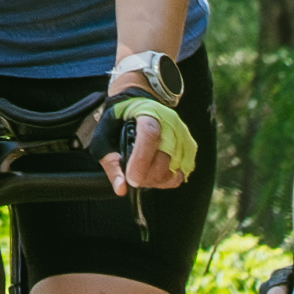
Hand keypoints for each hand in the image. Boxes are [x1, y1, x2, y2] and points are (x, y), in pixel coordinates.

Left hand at [92, 80, 201, 196]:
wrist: (136, 105)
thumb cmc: (119, 123)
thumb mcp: (105, 139)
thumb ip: (112, 164)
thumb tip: (121, 188)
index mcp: (148, 114)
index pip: (150, 135)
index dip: (141, 160)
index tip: (132, 179)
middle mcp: (170, 123)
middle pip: (164, 157)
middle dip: (146, 176)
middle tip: (132, 178)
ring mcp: (182, 135)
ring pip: (174, 169)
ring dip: (156, 179)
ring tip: (142, 174)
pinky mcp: (189, 147)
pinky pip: (181, 173)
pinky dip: (167, 179)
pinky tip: (154, 174)